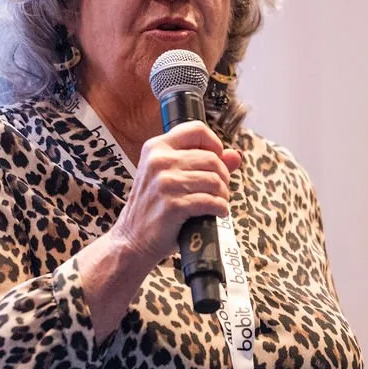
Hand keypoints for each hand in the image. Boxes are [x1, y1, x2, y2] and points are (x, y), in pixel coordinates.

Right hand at [110, 120, 241, 270]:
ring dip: (223, 194)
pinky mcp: (173, 205)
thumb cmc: (154, 207)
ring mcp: (165, 183)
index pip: (196, 129)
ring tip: (217, 203)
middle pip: (211, 158)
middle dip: (223, 176)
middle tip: (218, 190)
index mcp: (156, 147)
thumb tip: (235, 156)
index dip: (214, 143)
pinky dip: (220, 208)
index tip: (217, 160)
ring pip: (214, 180)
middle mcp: (158, 161)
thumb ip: (202, 163)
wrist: (132, 239)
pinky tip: (216, 213)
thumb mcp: (170, 177)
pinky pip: (211, 201)